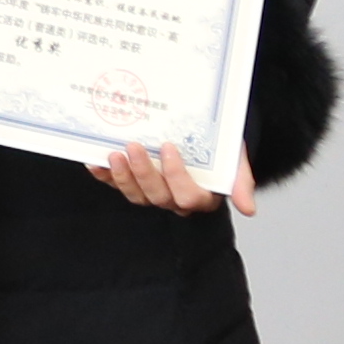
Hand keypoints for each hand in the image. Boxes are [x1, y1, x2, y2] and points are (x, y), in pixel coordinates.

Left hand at [90, 143, 256, 218]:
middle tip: (134, 146)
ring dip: (122, 176)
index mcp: (202, 197)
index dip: (176, 175)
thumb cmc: (220, 148)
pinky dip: (105, 176)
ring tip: (114, 154)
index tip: (168, 147)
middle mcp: (175, 199)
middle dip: (144, 173)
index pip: (189, 195)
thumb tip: (249, 209)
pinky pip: (118, 185)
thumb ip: (241, 182)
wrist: (205, 134)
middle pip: (158, 196)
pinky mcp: (134, 183)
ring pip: (136, 195)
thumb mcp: (235, 159)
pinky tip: (94, 163)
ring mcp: (153, 193)